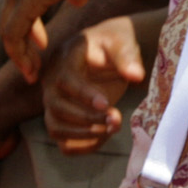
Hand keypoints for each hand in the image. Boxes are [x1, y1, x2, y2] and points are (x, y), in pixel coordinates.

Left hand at [0, 0, 102, 82]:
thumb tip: (75, 2)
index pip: (22, 1)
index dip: (30, 26)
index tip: (42, 44)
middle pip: (12, 15)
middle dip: (21, 42)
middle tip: (33, 62)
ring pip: (10, 27)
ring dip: (19, 53)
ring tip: (31, 72)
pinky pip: (14, 33)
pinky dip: (19, 53)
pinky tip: (31, 67)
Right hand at [45, 15, 145, 153]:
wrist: (108, 51)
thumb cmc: (113, 43)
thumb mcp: (121, 41)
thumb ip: (127, 56)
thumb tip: (136, 75)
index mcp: (65, 58)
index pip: (65, 80)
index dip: (83, 95)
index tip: (106, 104)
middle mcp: (52, 82)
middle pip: (56, 107)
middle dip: (88, 118)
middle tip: (116, 119)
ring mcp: (54, 103)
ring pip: (55, 128)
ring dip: (84, 135)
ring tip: (112, 128)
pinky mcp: (62, 119)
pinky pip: (64, 143)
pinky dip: (83, 147)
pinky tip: (105, 137)